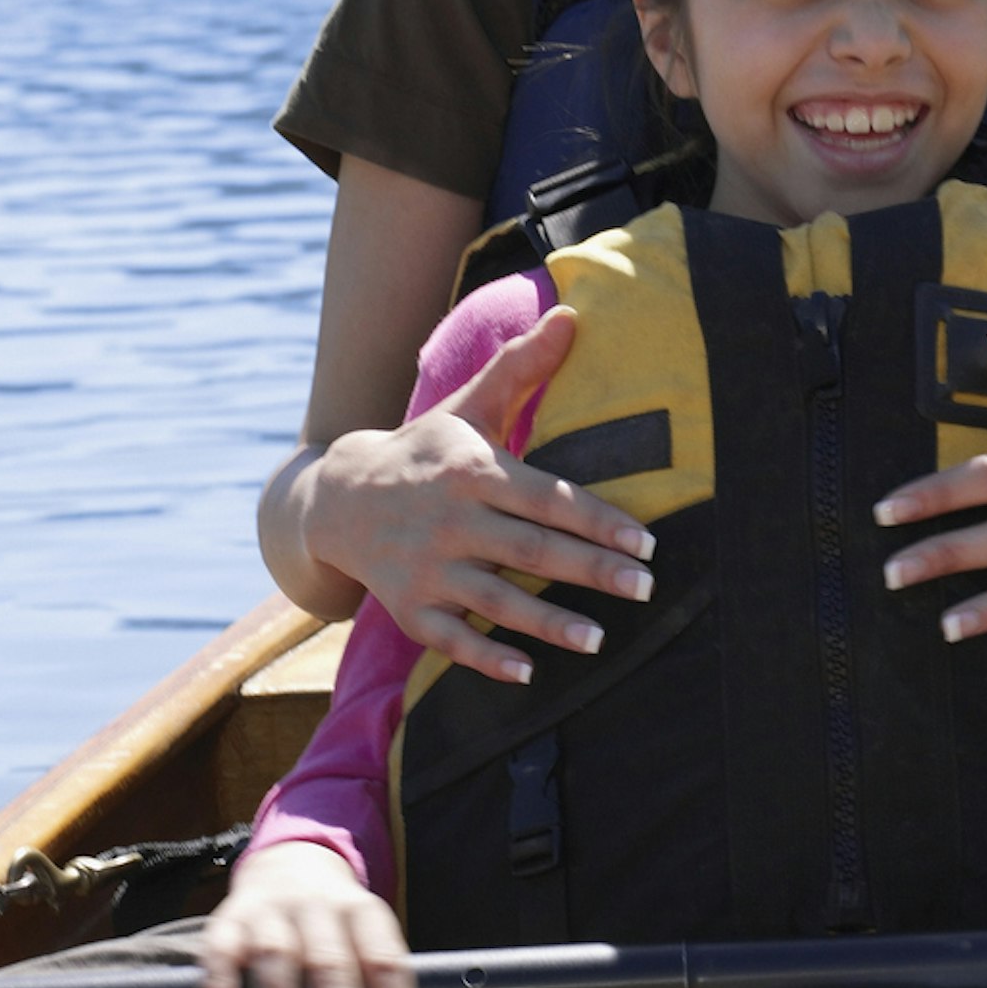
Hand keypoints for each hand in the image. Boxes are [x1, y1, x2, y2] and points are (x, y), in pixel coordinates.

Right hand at [197, 842, 435, 987]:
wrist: (287, 864)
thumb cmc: (336, 930)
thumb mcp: (369, 948)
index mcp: (363, 914)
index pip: (387, 966)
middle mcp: (319, 907)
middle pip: (333, 962)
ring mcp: (271, 912)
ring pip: (277, 955)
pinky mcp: (228, 921)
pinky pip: (220, 951)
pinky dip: (221, 986)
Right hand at [286, 305, 651, 685]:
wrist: (339, 498)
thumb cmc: (426, 450)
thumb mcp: (469, 407)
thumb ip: (522, 367)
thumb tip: (574, 315)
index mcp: (473, 471)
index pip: (547, 498)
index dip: (598, 521)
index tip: (646, 542)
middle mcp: (450, 521)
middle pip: (530, 550)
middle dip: (591, 571)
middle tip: (645, 589)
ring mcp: (427, 568)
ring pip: (496, 599)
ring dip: (549, 622)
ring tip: (601, 638)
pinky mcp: (409, 608)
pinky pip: (451, 638)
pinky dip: (486, 657)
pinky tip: (528, 672)